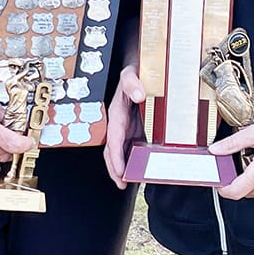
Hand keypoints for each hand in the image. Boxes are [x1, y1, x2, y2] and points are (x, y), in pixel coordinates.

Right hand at [104, 65, 145, 188]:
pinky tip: (141, 171)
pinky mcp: (134, 130)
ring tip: (130, 184)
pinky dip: (134, 162)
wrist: (136, 71)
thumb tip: (138, 94)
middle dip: (115, 169)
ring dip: (123, 169)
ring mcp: (126, 128)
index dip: (115, 156)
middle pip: (112, 151)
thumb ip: (132, 81)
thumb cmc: (131, 73)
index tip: (119, 170)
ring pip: (120, 153)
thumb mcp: (130, 73)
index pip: (113, 139)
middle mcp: (118, 123)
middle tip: (122, 184)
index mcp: (116, 113)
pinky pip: (131, 148)